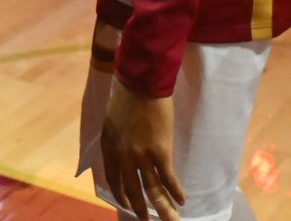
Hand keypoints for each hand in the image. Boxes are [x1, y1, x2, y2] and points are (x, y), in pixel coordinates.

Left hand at [100, 79, 184, 220]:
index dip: (119, 193)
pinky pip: (168, 178)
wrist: (140, 83)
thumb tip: (120, 153)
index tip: (124, 203)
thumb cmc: (126, 97)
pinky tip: (181, 201)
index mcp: (109, 147)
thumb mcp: (111, 121)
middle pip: (131, 189)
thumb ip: (115, 141)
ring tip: (168, 220)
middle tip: (144, 220)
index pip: (113, 178)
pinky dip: (175, 191)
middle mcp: (123, 156)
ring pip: (152, 189)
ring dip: (161, 207)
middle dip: (138, 207)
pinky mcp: (160, 151)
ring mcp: (142, 155)